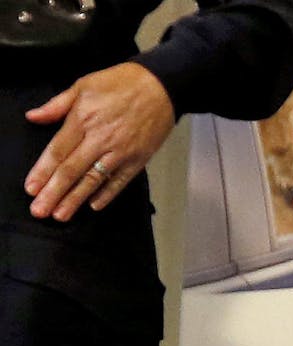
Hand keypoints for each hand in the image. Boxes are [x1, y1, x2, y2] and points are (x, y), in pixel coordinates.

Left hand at [24, 62, 176, 221]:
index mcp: (83, 119)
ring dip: (75, 199)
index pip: (58, 151)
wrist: (161, 86)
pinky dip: (107, 194)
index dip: (43, 171)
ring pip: (93, 179)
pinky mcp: (138, 158)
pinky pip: (120, 180)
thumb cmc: (121, 83)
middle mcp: (100, 138)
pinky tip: (94, 206)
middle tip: (40, 210)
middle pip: (72, 170)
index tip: (31, 188)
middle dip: (54, 192)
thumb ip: (57, 104)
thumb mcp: (83, 85)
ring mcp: (121, 151)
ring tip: (61, 215)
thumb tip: (33, 117)